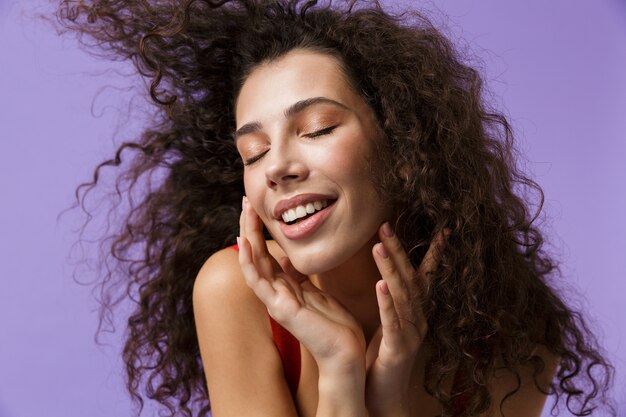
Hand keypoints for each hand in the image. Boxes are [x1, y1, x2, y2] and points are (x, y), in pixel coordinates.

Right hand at [238, 197, 365, 374]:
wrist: (345, 355)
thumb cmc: (335, 327)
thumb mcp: (316, 293)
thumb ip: (299, 277)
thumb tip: (285, 259)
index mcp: (285, 288)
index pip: (265, 254)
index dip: (259, 231)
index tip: (256, 207)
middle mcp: (275, 293)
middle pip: (255, 254)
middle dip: (249, 226)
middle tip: (245, 200)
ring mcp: (275, 301)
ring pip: (252, 264)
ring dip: (246, 236)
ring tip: (244, 212)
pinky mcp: (280, 309)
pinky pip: (258, 282)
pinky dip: (249, 262)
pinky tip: (243, 242)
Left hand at [365, 223, 447, 415]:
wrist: (383, 398)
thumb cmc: (382, 358)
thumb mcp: (390, 324)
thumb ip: (392, 301)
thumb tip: (386, 277)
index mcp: (417, 314)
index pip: (426, 278)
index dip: (434, 254)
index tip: (443, 229)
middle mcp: (419, 321)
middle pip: (412, 280)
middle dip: (400, 251)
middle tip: (385, 225)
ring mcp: (411, 335)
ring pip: (403, 297)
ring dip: (391, 269)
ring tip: (379, 245)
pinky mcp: (397, 349)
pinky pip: (392, 322)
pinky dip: (386, 302)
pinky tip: (379, 285)